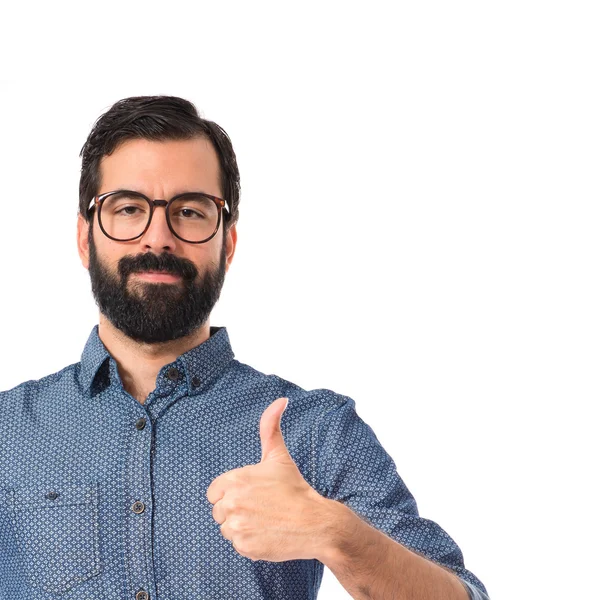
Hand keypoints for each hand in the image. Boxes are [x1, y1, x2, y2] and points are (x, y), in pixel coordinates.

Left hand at [206, 397, 332, 561]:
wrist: (315, 522)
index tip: (251, 493)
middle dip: (237, 510)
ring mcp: (237, 527)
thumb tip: (281, 400)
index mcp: (234, 480)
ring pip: (227, 529)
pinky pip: (238, 545)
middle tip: (262, 507)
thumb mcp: (279, 455)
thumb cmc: (295, 488)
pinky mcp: (244, 547)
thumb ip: (270, 426)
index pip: (214, 492)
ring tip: (265, 520)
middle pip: (219, 511)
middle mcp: (232, 503)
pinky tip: (267, 533)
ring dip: (242, 527)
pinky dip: (250, 542)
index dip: (230, 493)